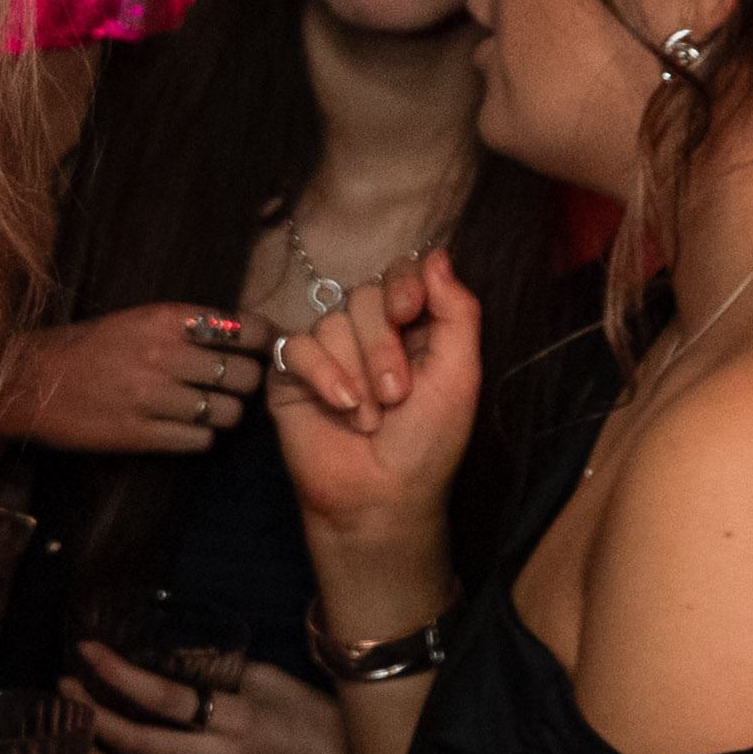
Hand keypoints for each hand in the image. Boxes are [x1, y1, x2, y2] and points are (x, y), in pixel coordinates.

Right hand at [0, 302, 266, 454]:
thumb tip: (245, 333)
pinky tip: (182, 427)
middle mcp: (165, 356)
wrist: (30, 382)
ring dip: (223, 413)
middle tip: (231, 385)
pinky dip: (198, 436)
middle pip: (245, 376)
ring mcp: (154, 398)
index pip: (245, 329)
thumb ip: (188, 325)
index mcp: (166, 319)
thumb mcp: (137, 319)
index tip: (262, 348)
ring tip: (204, 408)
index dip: (264, 341)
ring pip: (227, 413)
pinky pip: (200, 440)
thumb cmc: (87, 347)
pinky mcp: (141, 435)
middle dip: (245, 383)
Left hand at [75, 650, 352, 753]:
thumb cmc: (318, 720)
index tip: (87, 652)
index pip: (161, 697)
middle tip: (66, 689)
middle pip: (138, 744)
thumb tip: (171, 657)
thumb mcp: (272, 679)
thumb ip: (219, 670)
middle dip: (92, 716)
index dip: (117, 674)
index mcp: (235, 719)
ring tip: (72, 737)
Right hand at [265, 248, 484, 545]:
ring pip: (333, 322)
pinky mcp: (292, 376)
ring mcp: (329, 354)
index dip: (403, 286)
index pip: (402, 276)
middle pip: (366, 296)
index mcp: (414, 331)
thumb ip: (457, 312)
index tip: (409, 312)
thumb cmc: (427, 446)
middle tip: (396, 395)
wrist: (381, 498)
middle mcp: (370, 336)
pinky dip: (323, 375)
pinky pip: (298, 347)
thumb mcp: (460, 375)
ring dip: (356, 372)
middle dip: (383, 346)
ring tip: (368, 418)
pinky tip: (340, 407)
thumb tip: (437, 255)